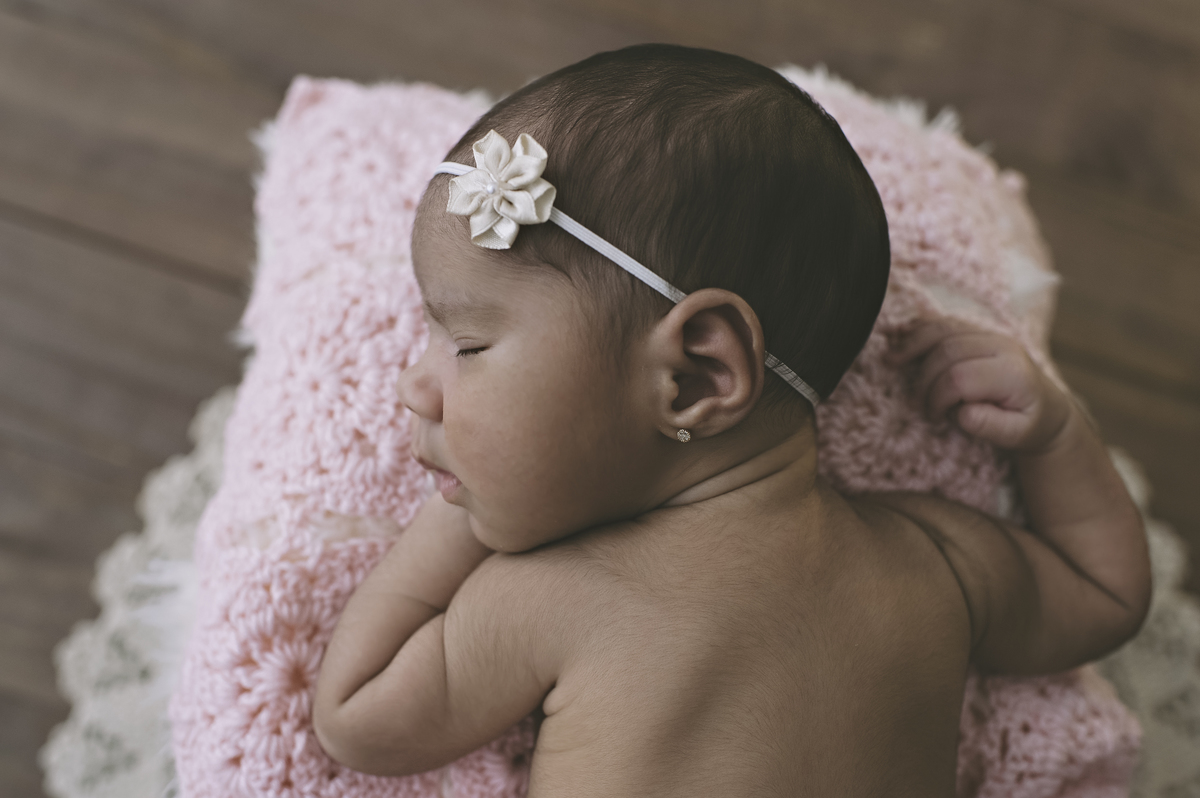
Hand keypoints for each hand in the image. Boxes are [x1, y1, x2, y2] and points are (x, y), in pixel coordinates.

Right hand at [886, 318, 1072, 453]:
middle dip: (924, 378)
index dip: (938, 397)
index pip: (960, 377)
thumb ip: (991, 426)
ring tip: (891, 361)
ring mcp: (989, 334)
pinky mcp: (977, 331)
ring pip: (943, 328)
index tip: (935, 416)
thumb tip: (963, 413)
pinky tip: (899, 336)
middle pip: (947, 351)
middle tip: (918, 404)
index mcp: (1012, 372)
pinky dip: (919, 328)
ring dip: (913, 344)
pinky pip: (944, 322)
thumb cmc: (1028, 424)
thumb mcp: (1017, 435)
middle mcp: (1002, 345)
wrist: (1045, 408)